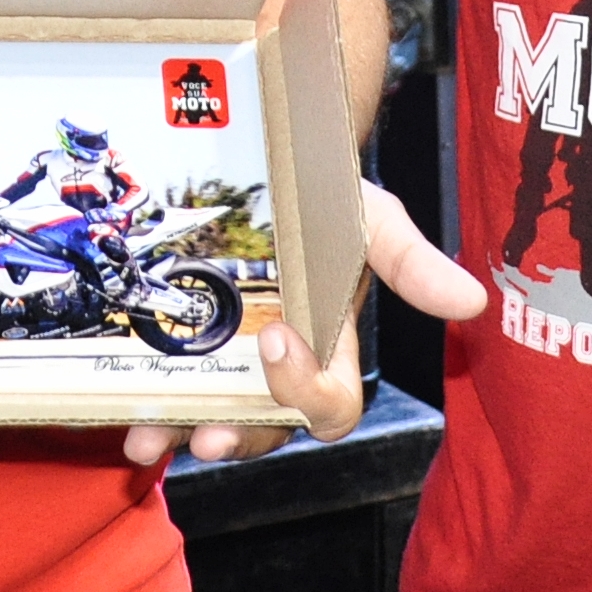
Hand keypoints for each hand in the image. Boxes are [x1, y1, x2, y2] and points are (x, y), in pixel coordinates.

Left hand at [122, 183, 489, 465]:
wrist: (272, 153)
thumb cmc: (330, 193)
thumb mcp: (373, 220)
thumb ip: (411, 263)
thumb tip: (473, 302)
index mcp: (330, 348)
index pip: (329, 405)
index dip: (305, 391)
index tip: (278, 339)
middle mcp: (278, 366)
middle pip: (265, 430)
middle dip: (237, 438)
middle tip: (207, 434)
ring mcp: (228, 358)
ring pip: (209, 417)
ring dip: (179, 432)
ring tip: (147, 437)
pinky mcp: (182, 341)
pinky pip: (165, 387)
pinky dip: (145, 402)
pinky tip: (118, 406)